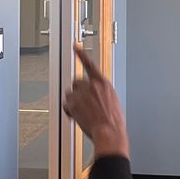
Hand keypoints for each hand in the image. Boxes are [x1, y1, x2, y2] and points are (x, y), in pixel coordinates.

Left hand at [64, 44, 128, 158]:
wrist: (109, 132)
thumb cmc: (113, 122)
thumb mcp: (113, 101)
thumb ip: (102, 94)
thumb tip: (97, 96)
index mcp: (103, 83)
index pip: (90, 64)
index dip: (81, 54)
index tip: (75, 46)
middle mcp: (92, 85)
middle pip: (77, 82)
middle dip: (78, 91)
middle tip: (82, 103)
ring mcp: (82, 94)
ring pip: (70, 93)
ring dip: (73, 101)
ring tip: (81, 112)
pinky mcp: (74, 103)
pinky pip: (66, 103)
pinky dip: (69, 109)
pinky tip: (75, 115)